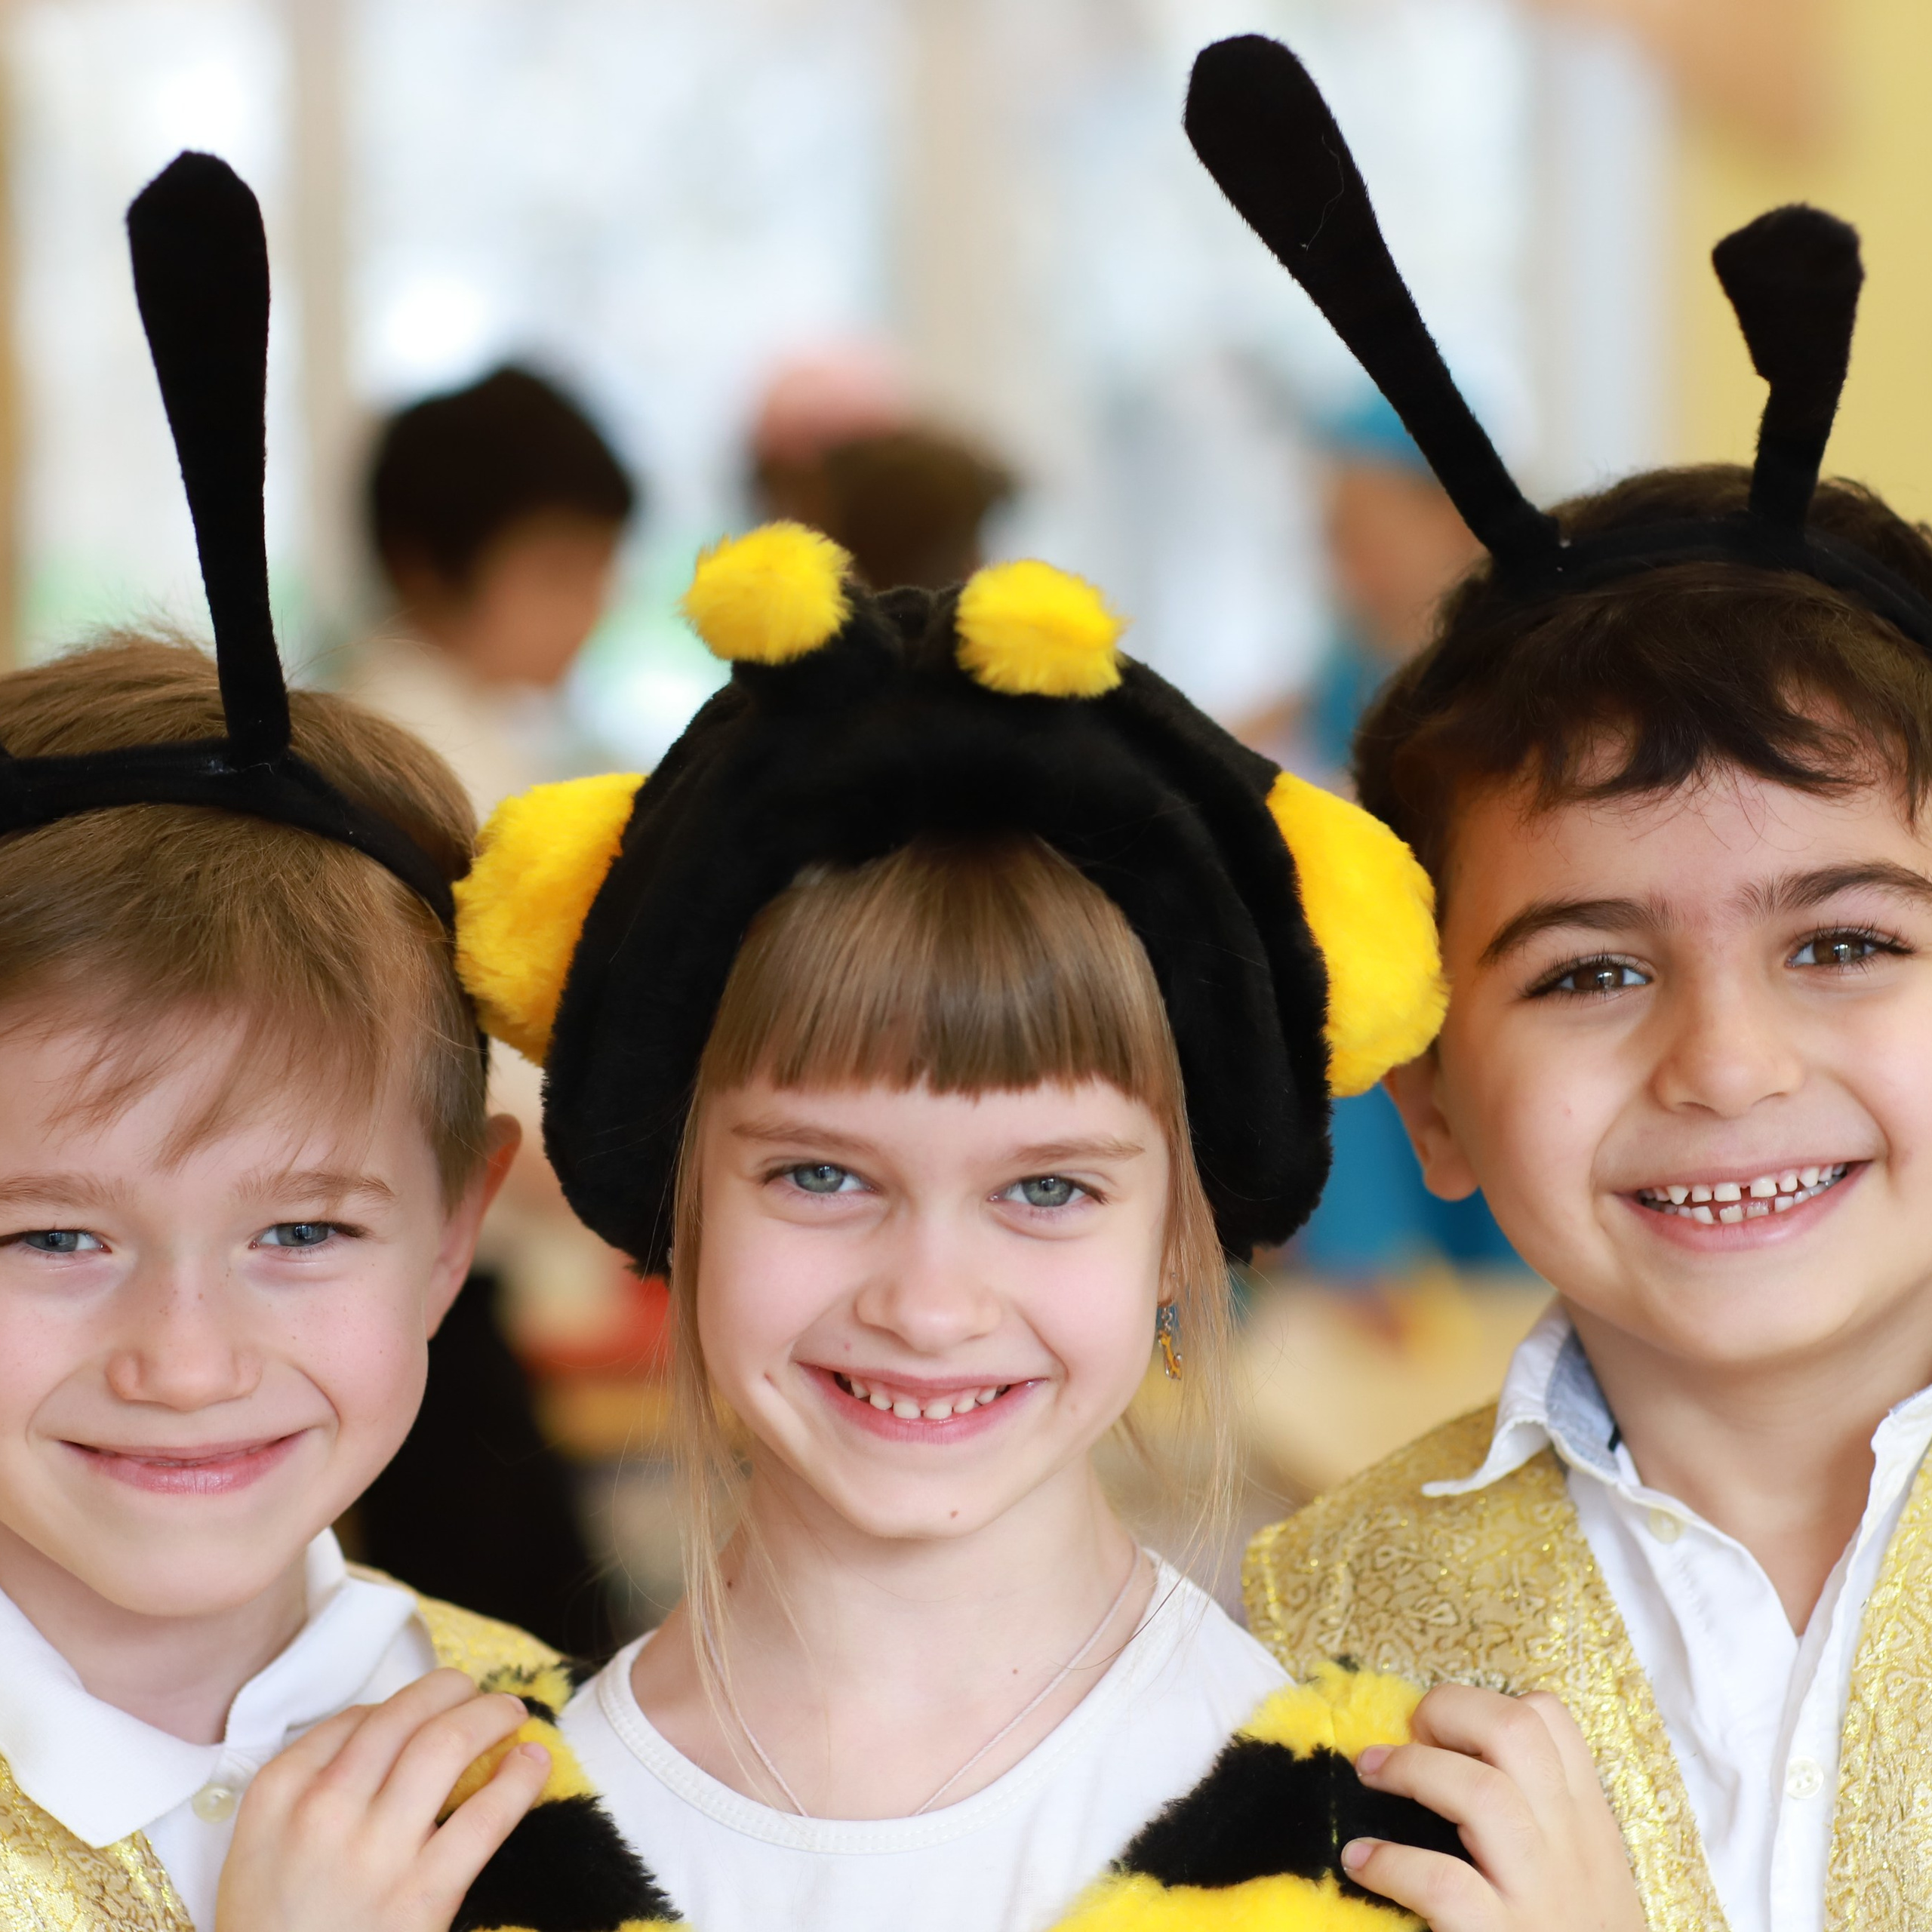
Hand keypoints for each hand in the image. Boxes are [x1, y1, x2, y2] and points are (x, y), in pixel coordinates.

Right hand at [215, 1667, 549, 1931]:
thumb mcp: (257, 1851)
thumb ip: (306, 1788)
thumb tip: (386, 1737)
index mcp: (278, 1793)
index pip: (354, 1719)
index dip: (399, 1704)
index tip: (423, 1709)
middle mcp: (324, 1810)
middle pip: (403, 1716)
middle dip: (450, 1689)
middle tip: (474, 1691)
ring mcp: (376, 1851)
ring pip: (446, 1744)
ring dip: (489, 1715)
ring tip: (510, 1712)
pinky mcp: (423, 1894)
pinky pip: (485, 1816)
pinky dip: (519, 1779)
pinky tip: (532, 1763)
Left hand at [1342, 1684, 1644, 1931]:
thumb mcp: (1583, 1886)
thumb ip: (1542, 1828)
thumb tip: (1454, 1762)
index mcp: (1589, 1830)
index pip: (1551, 1721)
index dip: (1489, 1702)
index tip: (1446, 1728)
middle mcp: (1573, 1855)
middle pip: (1517, 1734)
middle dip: (1450, 1712)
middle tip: (1407, 1733)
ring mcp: (1540, 1902)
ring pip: (1484, 1794)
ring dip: (1413, 1770)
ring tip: (1369, 1774)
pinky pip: (1445, 1884)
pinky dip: (1393, 1862)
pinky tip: (1361, 1861)